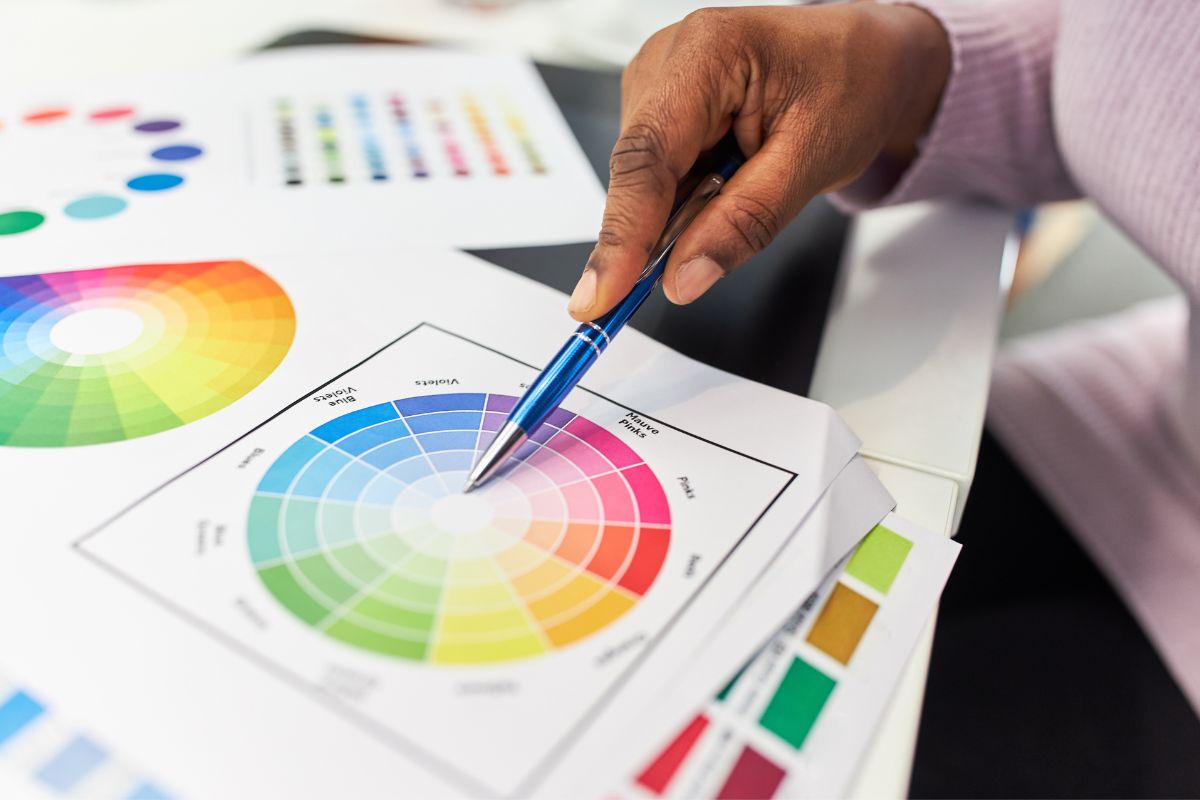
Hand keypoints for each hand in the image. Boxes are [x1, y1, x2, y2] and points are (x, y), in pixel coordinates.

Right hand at [567, 2, 949, 319]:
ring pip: (641, 179)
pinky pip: (654, 175)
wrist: (865, 55)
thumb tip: (683, 277)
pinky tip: (726, 181)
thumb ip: (745, 222)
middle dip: (657, 228)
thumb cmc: (849, 84)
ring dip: (679, 210)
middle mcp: (668, 58)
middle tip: (699, 260)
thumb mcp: (812, 161)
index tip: (601, 295)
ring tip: (748, 183)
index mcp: (709, 52)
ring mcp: (657, 80)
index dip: (620, 234)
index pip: (647, 158)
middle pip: (635, 171)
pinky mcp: (658, 105)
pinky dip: (683, 199)